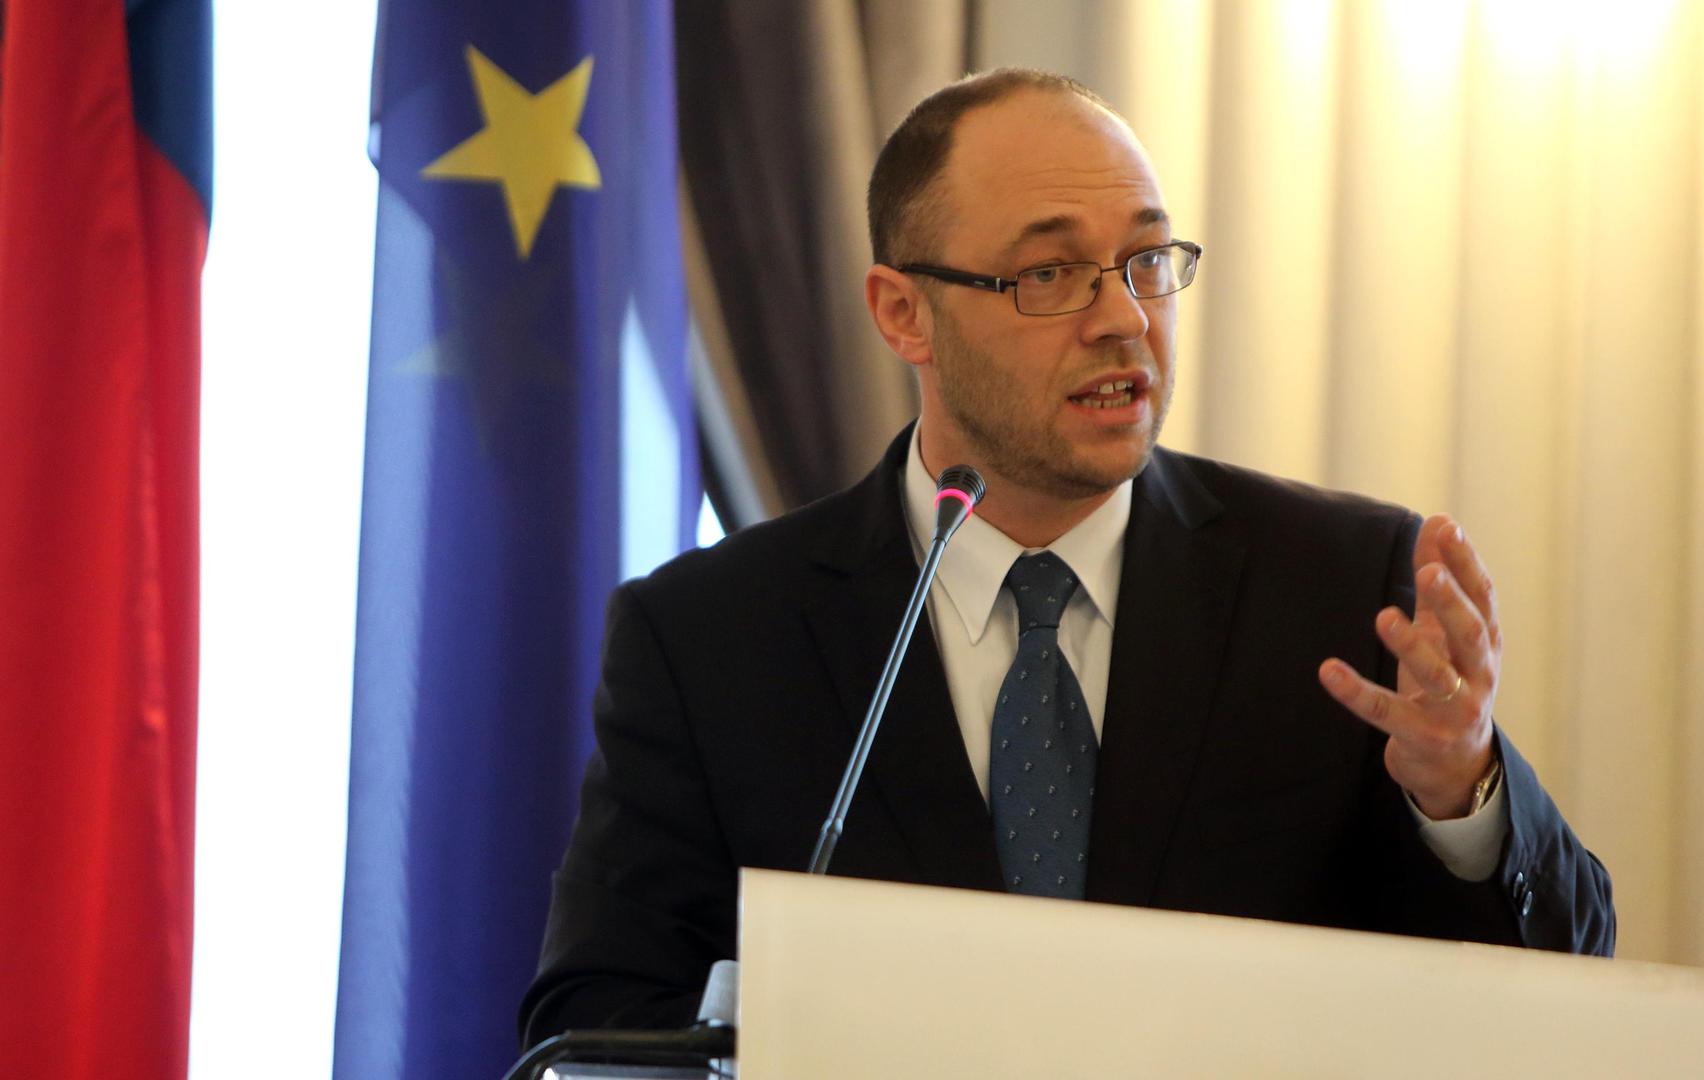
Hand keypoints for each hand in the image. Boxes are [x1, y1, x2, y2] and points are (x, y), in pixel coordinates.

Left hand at [1318, 515, 1501, 819]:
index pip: (1483, 599)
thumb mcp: (1444, 633)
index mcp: (1484, 644)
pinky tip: (1328, 671)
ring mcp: (1454, 710)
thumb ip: (1437, 582)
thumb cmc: (1448, 685)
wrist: (1456, 766)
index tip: (1448, 528)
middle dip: (1450, 602)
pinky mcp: (1423, 737)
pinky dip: (1357, 693)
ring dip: (1412, 646)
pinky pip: (1386, 713)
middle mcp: (1478, 675)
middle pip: (1470, 634)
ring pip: (1437, 675)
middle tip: (1429, 572)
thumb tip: (1439, 521)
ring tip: (1384, 617)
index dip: (1466, 564)